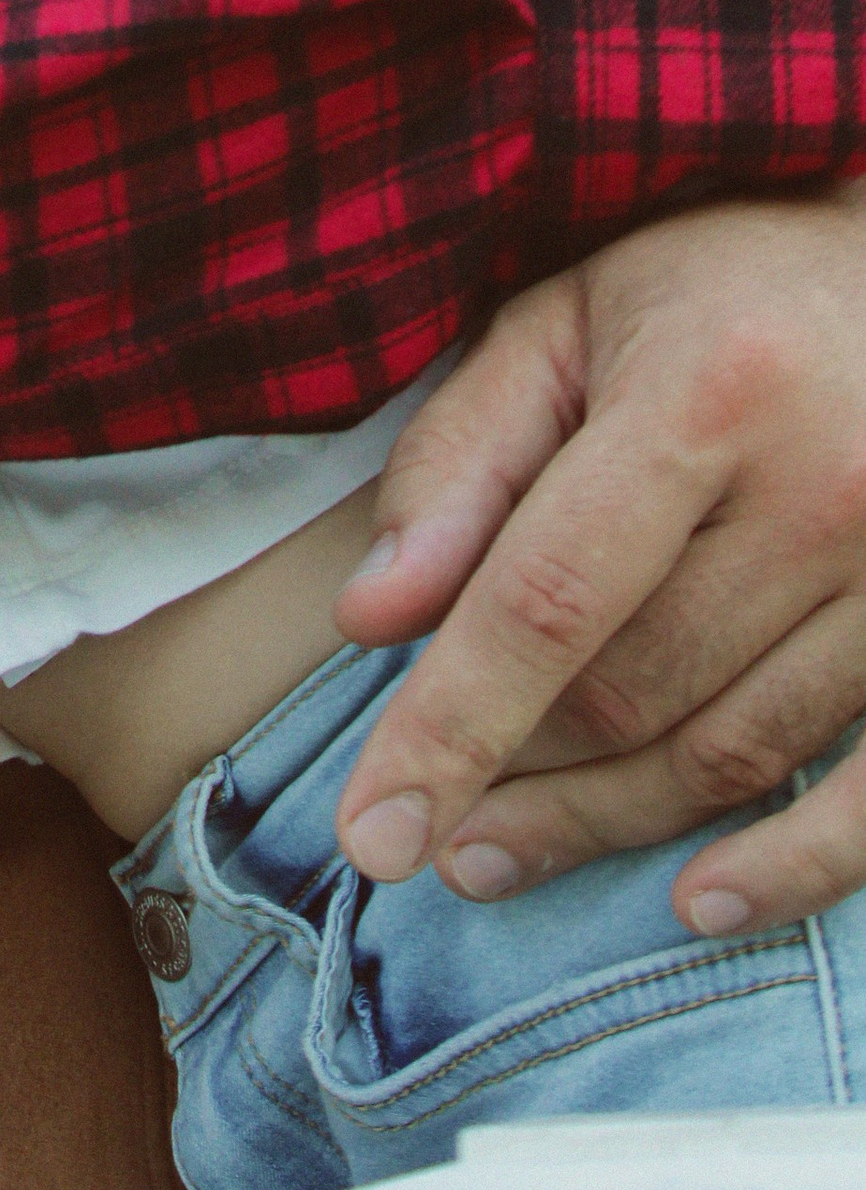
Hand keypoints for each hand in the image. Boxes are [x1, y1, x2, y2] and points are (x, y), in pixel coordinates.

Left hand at [329, 195, 865, 935]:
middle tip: (429, 824)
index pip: (550, 600)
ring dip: (610, 822)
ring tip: (503, 850)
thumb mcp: (564, 323)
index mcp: (711, 392)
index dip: (451, 727)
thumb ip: (463, 461)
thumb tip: (375, 617)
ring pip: (736, 754)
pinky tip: (697, 898)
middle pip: (636, 690)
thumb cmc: (713, 291)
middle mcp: (831, 488)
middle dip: (514, 775)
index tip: (371, 836)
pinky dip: (789, 868)